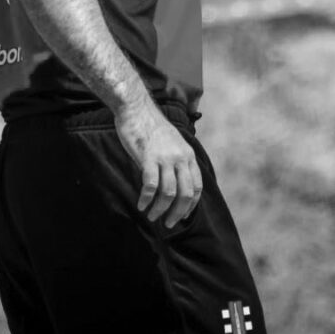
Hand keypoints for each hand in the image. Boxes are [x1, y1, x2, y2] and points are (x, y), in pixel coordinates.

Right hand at [115, 99, 203, 227]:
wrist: (137, 110)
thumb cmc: (152, 128)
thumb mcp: (173, 144)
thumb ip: (177, 162)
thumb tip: (176, 185)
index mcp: (188, 155)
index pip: (197, 186)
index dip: (191, 205)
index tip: (182, 216)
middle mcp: (180, 157)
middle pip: (186, 193)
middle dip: (178, 213)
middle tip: (168, 224)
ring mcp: (165, 157)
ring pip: (169, 193)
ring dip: (160, 210)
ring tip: (152, 217)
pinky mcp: (148, 158)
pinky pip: (150, 186)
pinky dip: (147, 199)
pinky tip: (141, 205)